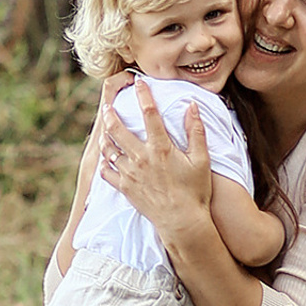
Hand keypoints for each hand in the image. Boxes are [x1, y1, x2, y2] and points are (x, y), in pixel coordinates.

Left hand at [100, 82, 212, 242]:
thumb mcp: (201, 160)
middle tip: (108, 106)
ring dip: (105, 137)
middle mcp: (141, 158)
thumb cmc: (195, 191)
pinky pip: (107, 172)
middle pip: (118, 129)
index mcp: (161, 148)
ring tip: (104, 130)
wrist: (182, 222)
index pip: (149, 113)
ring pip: (109, 149)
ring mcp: (130, 174)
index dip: (143, 94)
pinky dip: (105, 162)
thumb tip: (192, 106)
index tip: (139, 82)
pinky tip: (106, 158)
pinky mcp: (125, 188)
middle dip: (111, 114)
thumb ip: (196, 131)